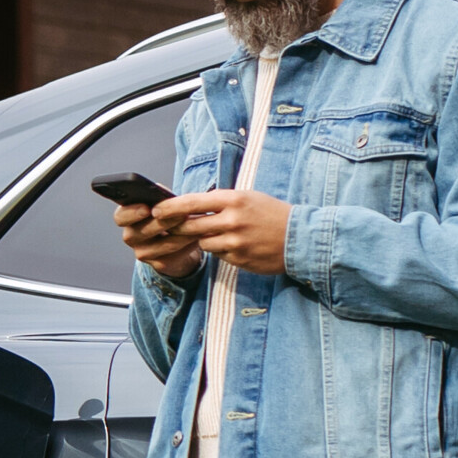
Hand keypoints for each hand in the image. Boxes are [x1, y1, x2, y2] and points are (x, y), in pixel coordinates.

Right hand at [115, 201, 203, 279]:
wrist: (179, 242)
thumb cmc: (168, 216)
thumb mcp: (164, 204)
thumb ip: (160, 197)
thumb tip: (159, 190)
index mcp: (127, 218)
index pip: (120, 217)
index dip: (131, 213)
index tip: (146, 208)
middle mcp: (131, 237)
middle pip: (141, 232)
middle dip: (163, 222)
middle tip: (181, 214)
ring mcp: (143, 253)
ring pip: (162, 244)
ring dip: (181, 232)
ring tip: (195, 222)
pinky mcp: (159, 264)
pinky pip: (174, 254)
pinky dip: (187, 243)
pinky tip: (196, 235)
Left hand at [154, 188, 290, 275]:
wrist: (300, 238)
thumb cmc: (273, 214)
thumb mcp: (248, 198)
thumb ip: (222, 202)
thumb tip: (193, 205)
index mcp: (234, 200)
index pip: (193, 202)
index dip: (171, 207)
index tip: (157, 210)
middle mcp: (232, 220)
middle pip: (191, 225)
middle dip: (177, 227)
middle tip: (168, 227)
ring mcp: (235, 242)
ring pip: (203, 242)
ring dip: (203, 239)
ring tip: (218, 233)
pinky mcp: (238, 259)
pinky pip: (218, 255)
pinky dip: (220, 250)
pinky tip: (235, 245)